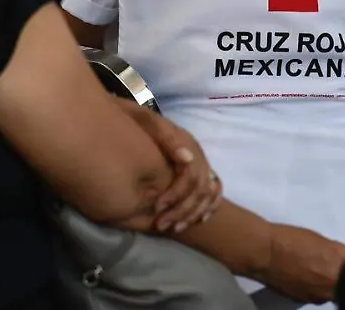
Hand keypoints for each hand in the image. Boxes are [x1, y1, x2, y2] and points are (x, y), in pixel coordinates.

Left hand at [118, 100, 222, 232]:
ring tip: (173, 228)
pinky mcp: (199, 170)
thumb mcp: (145, 121)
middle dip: (182, 209)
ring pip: (208, 193)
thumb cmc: (135, 121)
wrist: (130, 116)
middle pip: (201, 188)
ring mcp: (200, 162)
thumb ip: (165, 136)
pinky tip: (198, 220)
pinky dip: (209, 207)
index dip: (176, 194)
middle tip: (161, 225)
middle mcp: (196, 153)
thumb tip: (186, 158)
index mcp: (185, 142)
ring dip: (192, 213)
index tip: (157, 207)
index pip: (191, 175)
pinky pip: (214, 191)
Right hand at [261, 225, 344, 303]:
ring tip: (316, 270)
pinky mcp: (303, 301)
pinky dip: (314, 288)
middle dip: (341, 276)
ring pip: (330, 293)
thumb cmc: (292, 240)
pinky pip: (316, 295)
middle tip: (331, 265)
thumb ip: (339, 255)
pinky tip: (305, 276)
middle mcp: (333, 287)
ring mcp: (318, 297)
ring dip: (328, 284)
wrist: (266, 253)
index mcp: (342, 267)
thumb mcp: (324, 242)